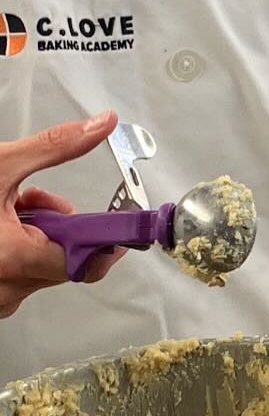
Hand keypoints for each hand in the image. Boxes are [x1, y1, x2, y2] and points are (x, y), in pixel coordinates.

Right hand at [0, 112, 123, 317]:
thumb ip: (54, 148)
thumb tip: (99, 126)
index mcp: (15, 259)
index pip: (87, 261)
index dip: (102, 238)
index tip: (112, 220)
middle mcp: (6, 289)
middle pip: (63, 260)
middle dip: (58, 225)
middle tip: (31, 199)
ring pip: (39, 266)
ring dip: (34, 235)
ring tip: (4, 208)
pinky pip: (15, 275)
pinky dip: (13, 248)